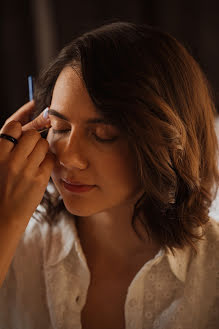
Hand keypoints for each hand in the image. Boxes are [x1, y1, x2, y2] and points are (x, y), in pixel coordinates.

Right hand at [0, 101, 54, 228]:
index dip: (23, 121)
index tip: (30, 115)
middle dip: (33, 137)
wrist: (2, 216)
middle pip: (31, 133)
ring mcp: (24, 170)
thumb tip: (30, 108)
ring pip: (42, 144)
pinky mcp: (38, 180)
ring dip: (42, 148)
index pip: (13, 125)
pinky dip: (48, 160)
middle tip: (31, 147)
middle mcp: (9, 159)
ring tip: (35, 159)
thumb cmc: (0, 184)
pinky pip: (50, 159)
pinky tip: (41, 168)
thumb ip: (8, 140)